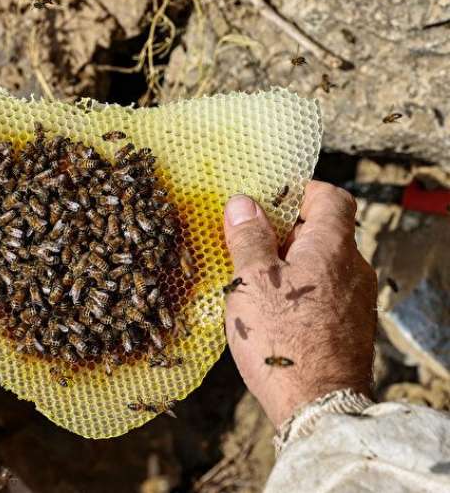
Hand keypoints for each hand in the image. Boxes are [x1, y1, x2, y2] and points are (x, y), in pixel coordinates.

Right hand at [222, 181, 376, 426]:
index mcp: (331, 247)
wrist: (317, 405)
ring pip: (320, 264)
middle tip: (246, 242)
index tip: (267, 199)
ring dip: (289, 263)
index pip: (329, 197)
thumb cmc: (282, 340)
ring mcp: (355, 299)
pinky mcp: (349, 326)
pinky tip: (271, 310)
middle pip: (322, 231)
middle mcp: (352, 268)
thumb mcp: (251, 282)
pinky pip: (323, 292)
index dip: (299, 191)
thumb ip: (248, 238)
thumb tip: (243, 204)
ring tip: (252, 279)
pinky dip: (299, 289)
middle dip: (283, 231)